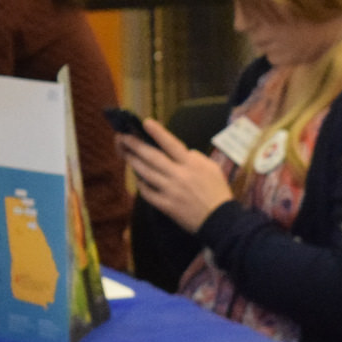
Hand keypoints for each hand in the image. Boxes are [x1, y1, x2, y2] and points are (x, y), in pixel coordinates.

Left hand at [118, 117, 233, 233]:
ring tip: (124, 153)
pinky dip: (141, 184)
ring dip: (133, 162)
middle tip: (122, 137)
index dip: (158, 132)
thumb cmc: (218, 192)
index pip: (171, 144)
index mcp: (191, 164)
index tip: (145, 122)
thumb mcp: (212, 168)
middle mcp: (178, 175)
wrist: (220, 220)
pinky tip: (138, 179)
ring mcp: (170, 191)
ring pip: (145, 173)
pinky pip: (147, 193)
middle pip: (152, 157)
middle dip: (135, 145)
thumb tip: (183, 152)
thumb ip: (196, 158)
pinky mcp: (165, 205)